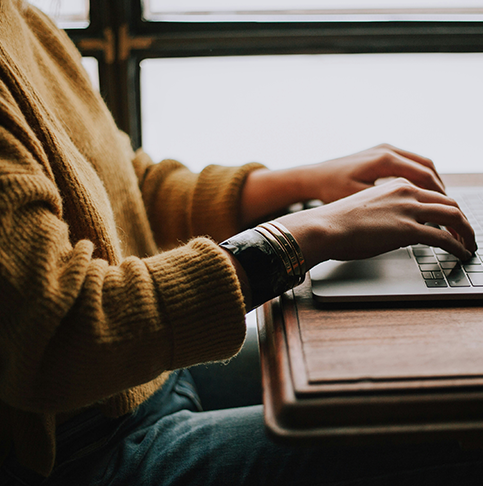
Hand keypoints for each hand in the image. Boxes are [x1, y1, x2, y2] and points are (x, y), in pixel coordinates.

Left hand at [240, 144, 444, 228]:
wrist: (312, 177)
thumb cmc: (330, 190)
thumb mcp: (359, 200)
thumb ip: (386, 205)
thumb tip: (413, 217)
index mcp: (384, 160)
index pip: (425, 177)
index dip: (440, 197)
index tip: (448, 212)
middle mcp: (387, 150)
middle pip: (428, 168)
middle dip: (440, 190)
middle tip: (449, 210)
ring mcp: (384, 149)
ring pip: (420, 164)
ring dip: (432, 182)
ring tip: (438, 203)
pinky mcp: (379, 153)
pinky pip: (408, 163)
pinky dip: (418, 177)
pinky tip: (419, 193)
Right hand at [278, 178, 475, 269]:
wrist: (324, 226)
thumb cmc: (336, 221)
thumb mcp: (366, 208)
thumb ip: (387, 211)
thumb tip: (394, 228)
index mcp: (395, 185)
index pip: (432, 194)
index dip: (447, 209)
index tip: (451, 221)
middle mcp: (406, 192)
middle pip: (448, 203)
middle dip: (462, 220)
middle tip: (466, 234)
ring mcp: (408, 209)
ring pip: (452, 216)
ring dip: (466, 232)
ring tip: (469, 245)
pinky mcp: (407, 229)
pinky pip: (443, 237)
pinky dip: (458, 246)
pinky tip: (460, 253)